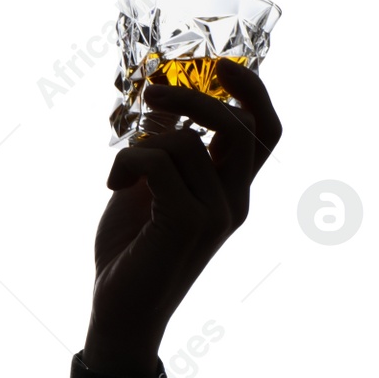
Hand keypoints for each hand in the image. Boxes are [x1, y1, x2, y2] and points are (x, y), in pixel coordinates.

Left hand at [85, 61, 282, 375]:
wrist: (119, 312)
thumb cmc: (132, 251)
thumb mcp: (150, 191)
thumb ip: (166, 152)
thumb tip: (164, 102)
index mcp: (232, 191)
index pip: (264, 130)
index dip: (251, 91)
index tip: (218, 65)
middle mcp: (233, 201)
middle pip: (239, 125)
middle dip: (196, 97)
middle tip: (151, 91)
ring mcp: (214, 215)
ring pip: (186, 143)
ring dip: (142, 140)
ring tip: (118, 168)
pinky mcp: (185, 225)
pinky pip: (160, 164)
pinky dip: (130, 161)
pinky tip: (113, 184)